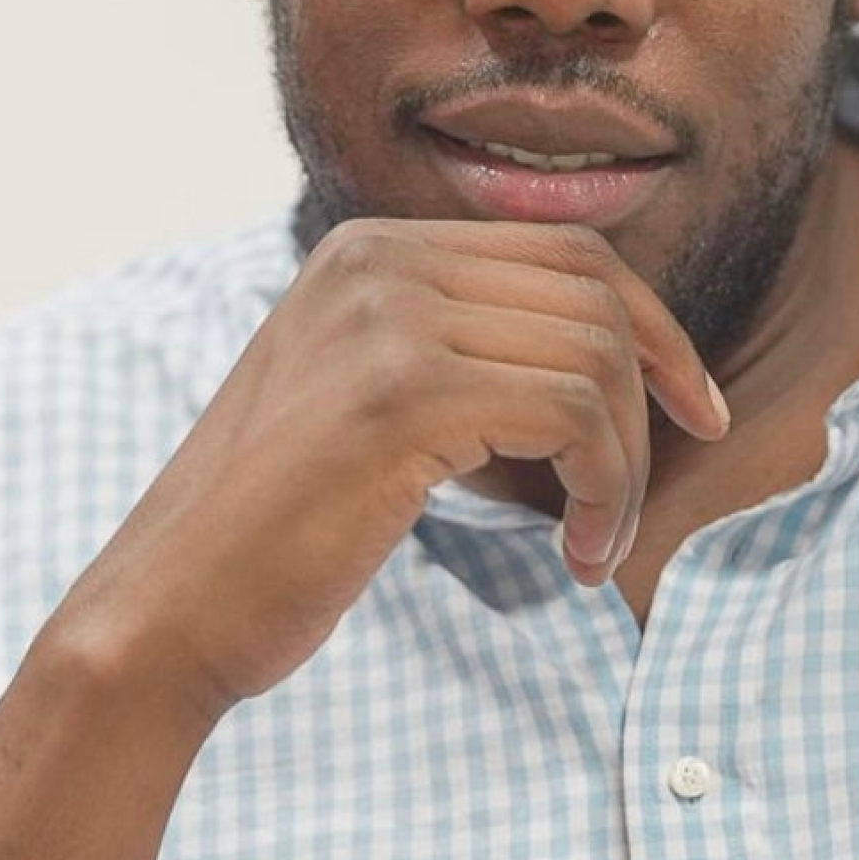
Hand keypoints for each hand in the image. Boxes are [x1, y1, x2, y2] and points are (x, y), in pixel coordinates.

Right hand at [71, 216, 728, 718]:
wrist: (168, 610)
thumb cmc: (278, 532)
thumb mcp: (365, 401)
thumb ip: (453, 349)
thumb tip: (600, 354)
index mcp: (369, 250)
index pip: (564, 250)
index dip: (649, 324)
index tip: (690, 406)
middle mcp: (378, 260)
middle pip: (594, 286)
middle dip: (659, 380)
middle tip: (663, 478)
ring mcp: (386, 318)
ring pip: (594, 353)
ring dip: (626, 461)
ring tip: (598, 540)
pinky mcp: (402, 392)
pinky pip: (572, 414)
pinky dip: (606, 490)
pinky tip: (580, 556)